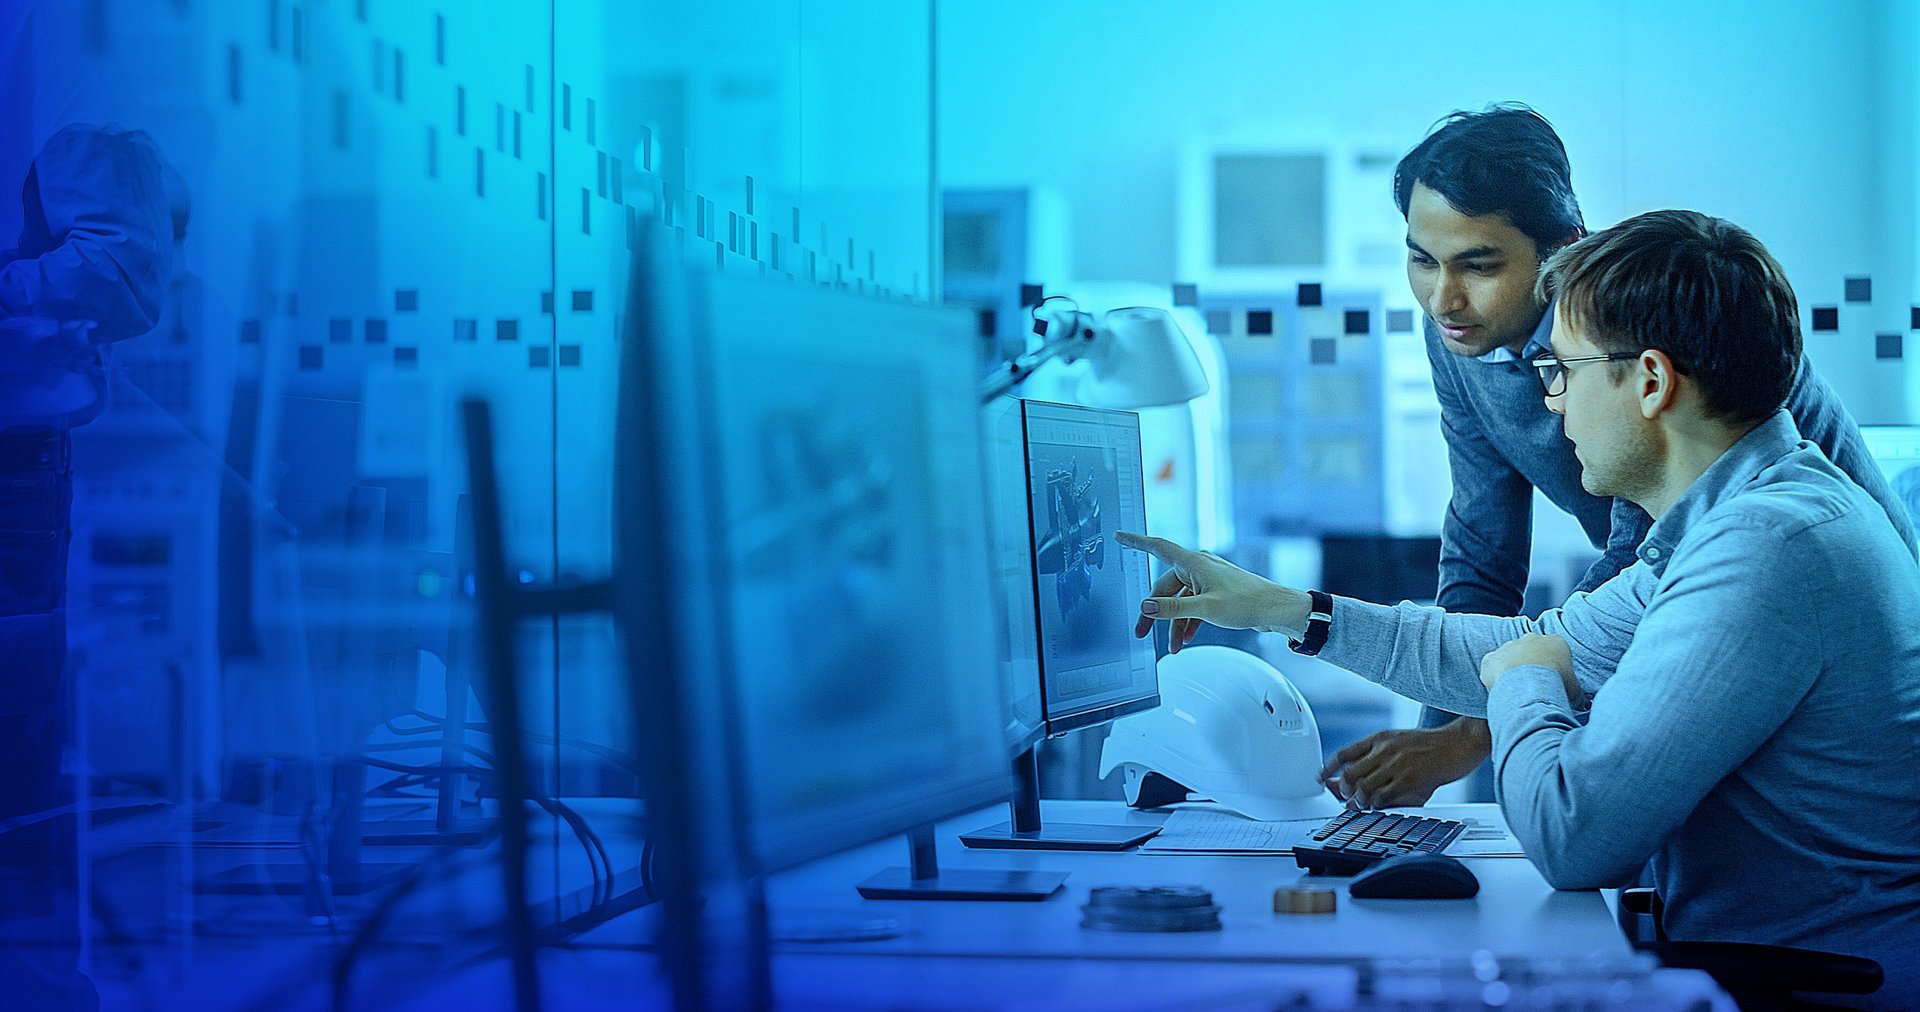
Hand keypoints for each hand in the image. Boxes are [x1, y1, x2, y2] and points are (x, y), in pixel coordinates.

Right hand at [1115, 531, 1307, 651]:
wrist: (1276, 610)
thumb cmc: (1248, 602)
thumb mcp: (1206, 608)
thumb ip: (1173, 608)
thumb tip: (1146, 607)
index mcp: (1194, 563)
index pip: (1158, 547)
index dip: (1137, 542)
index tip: (1121, 537)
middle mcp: (1199, 568)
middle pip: (1165, 586)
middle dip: (1154, 611)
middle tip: (1143, 631)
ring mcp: (1207, 580)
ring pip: (1179, 600)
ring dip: (1174, 622)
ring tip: (1173, 645)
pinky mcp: (1215, 593)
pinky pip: (1192, 606)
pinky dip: (1187, 621)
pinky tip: (1186, 638)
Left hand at [1318, 719, 1492, 808]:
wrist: (1460, 743)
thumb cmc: (1433, 746)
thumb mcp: (1400, 742)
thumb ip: (1380, 757)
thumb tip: (1360, 779)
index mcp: (1380, 738)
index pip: (1344, 752)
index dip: (1328, 767)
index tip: (1321, 777)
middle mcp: (1384, 749)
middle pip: (1348, 773)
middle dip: (1342, 790)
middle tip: (1346, 798)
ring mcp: (1396, 763)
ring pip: (1363, 787)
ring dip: (1359, 800)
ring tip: (1363, 805)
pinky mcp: (1409, 779)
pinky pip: (1382, 796)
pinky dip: (1376, 805)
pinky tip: (1379, 806)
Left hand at [1478, 633, 1579, 702]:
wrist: (1529, 685)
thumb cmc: (1556, 684)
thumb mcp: (1575, 690)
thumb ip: (1576, 692)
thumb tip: (1579, 701)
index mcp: (1555, 641)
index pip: (1555, 651)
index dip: (1554, 668)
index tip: (1553, 682)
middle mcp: (1531, 638)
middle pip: (1531, 651)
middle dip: (1532, 667)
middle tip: (1535, 687)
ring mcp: (1508, 646)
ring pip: (1510, 658)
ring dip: (1513, 672)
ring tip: (1519, 692)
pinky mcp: (1491, 658)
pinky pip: (1492, 667)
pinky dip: (1495, 678)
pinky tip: (1502, 691)